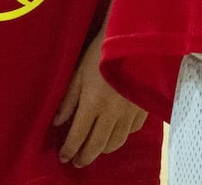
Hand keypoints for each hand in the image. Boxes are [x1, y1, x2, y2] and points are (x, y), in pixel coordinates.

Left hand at [52, 31, 147, 166]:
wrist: (134, 38)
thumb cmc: (101, 52)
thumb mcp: (78, 72)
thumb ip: (68, 99)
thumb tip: (57, 122)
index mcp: (93, 103)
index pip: (77, 136)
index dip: (68, 149)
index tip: (62, 157)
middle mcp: (112, 113)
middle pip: (97, 145)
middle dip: (84, 157)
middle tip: (77, 161)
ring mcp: (130, 111)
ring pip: (116, 142)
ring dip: (103, 149)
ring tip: (95, 149)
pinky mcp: (144, 107)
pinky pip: (133, 131)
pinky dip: (122, 136)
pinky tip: (116, 133)